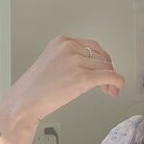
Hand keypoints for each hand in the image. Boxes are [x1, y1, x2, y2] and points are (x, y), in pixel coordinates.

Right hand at [0, 35, 124, 126]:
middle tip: (107, 83)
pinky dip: (118, 82)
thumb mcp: (52, 63)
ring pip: (107, 68)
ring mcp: (77, 62)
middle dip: (107, 70)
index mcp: (62, 42)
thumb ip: (71, 60)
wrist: (25, 101)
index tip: (104, 68)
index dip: (102, 59)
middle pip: (102, 57)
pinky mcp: (83, 78)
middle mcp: (70, 48)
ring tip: (108, 90)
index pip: (93, 46)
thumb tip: (92, 68)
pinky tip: (117, 88)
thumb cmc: (35, 88)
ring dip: (111, 80)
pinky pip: (110, 76)